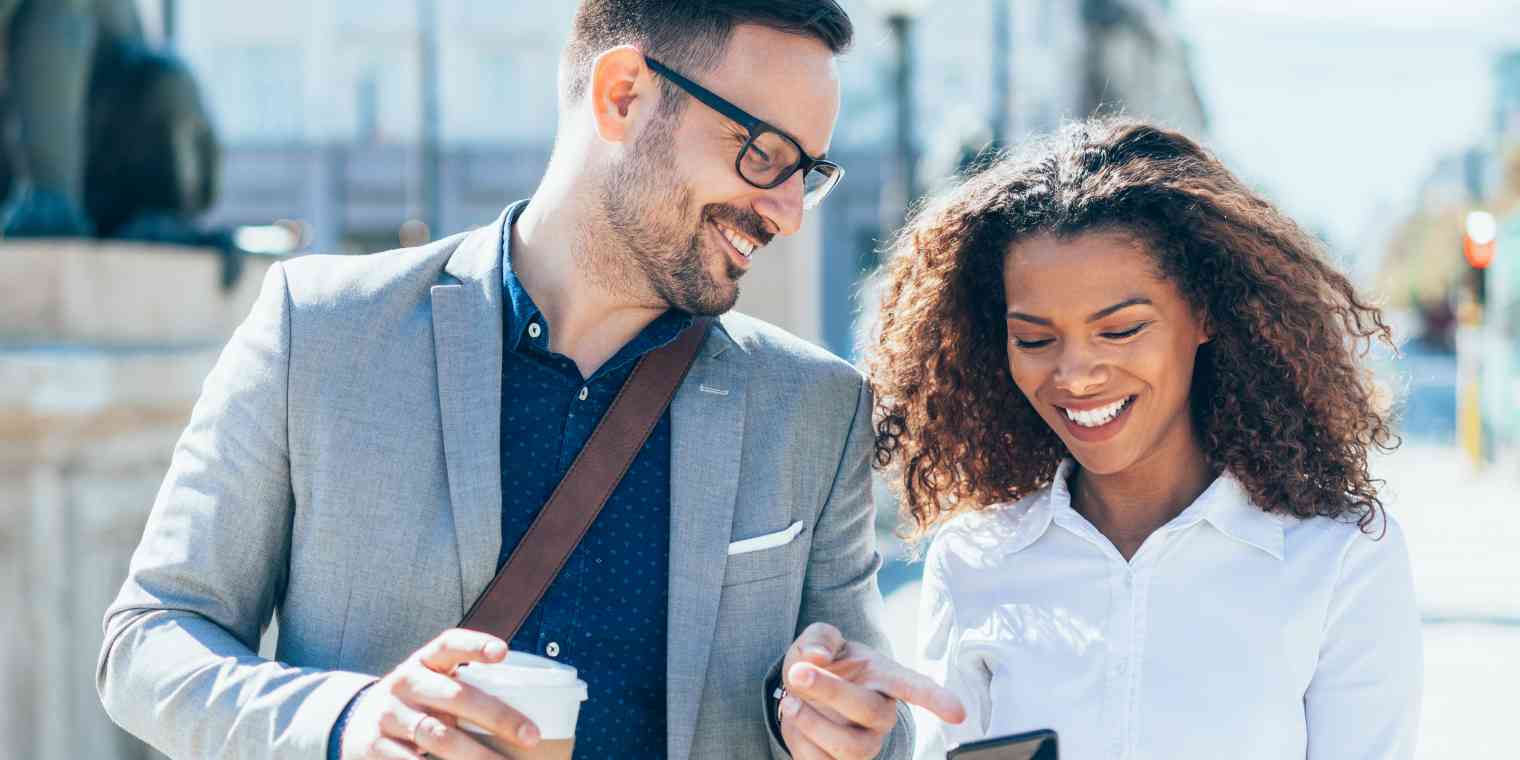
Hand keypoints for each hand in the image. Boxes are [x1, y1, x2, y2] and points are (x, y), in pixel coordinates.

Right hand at [340, 629, 541, 759]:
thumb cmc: (418, 701)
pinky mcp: (374, 746)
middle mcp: (406, 682)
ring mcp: (389, 714)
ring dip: (475, 756)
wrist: (358, 721)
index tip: (503, 653)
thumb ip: (469, 687)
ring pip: (437, 735)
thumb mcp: (435, 683)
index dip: (475, 645)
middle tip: (531, 736)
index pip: (450, 643)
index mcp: (426, 660)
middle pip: (455, 695)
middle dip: (498, 717)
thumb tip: (533, 707)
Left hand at [778, 623, 964, 759]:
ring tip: (791, 701)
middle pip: (869, 711)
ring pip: (849, 748)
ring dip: (811, 723)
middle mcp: (882, 714)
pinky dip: (800, 741)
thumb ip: (819, 637)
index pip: (918, 688)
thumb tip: (817, 656)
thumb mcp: (819, 639)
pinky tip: (794, 719)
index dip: (937, 700)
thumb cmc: (820, 661)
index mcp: (885, 677)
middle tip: (799, 672)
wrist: (799, 689)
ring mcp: (865, 743)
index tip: (959, 714)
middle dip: (830, 690)